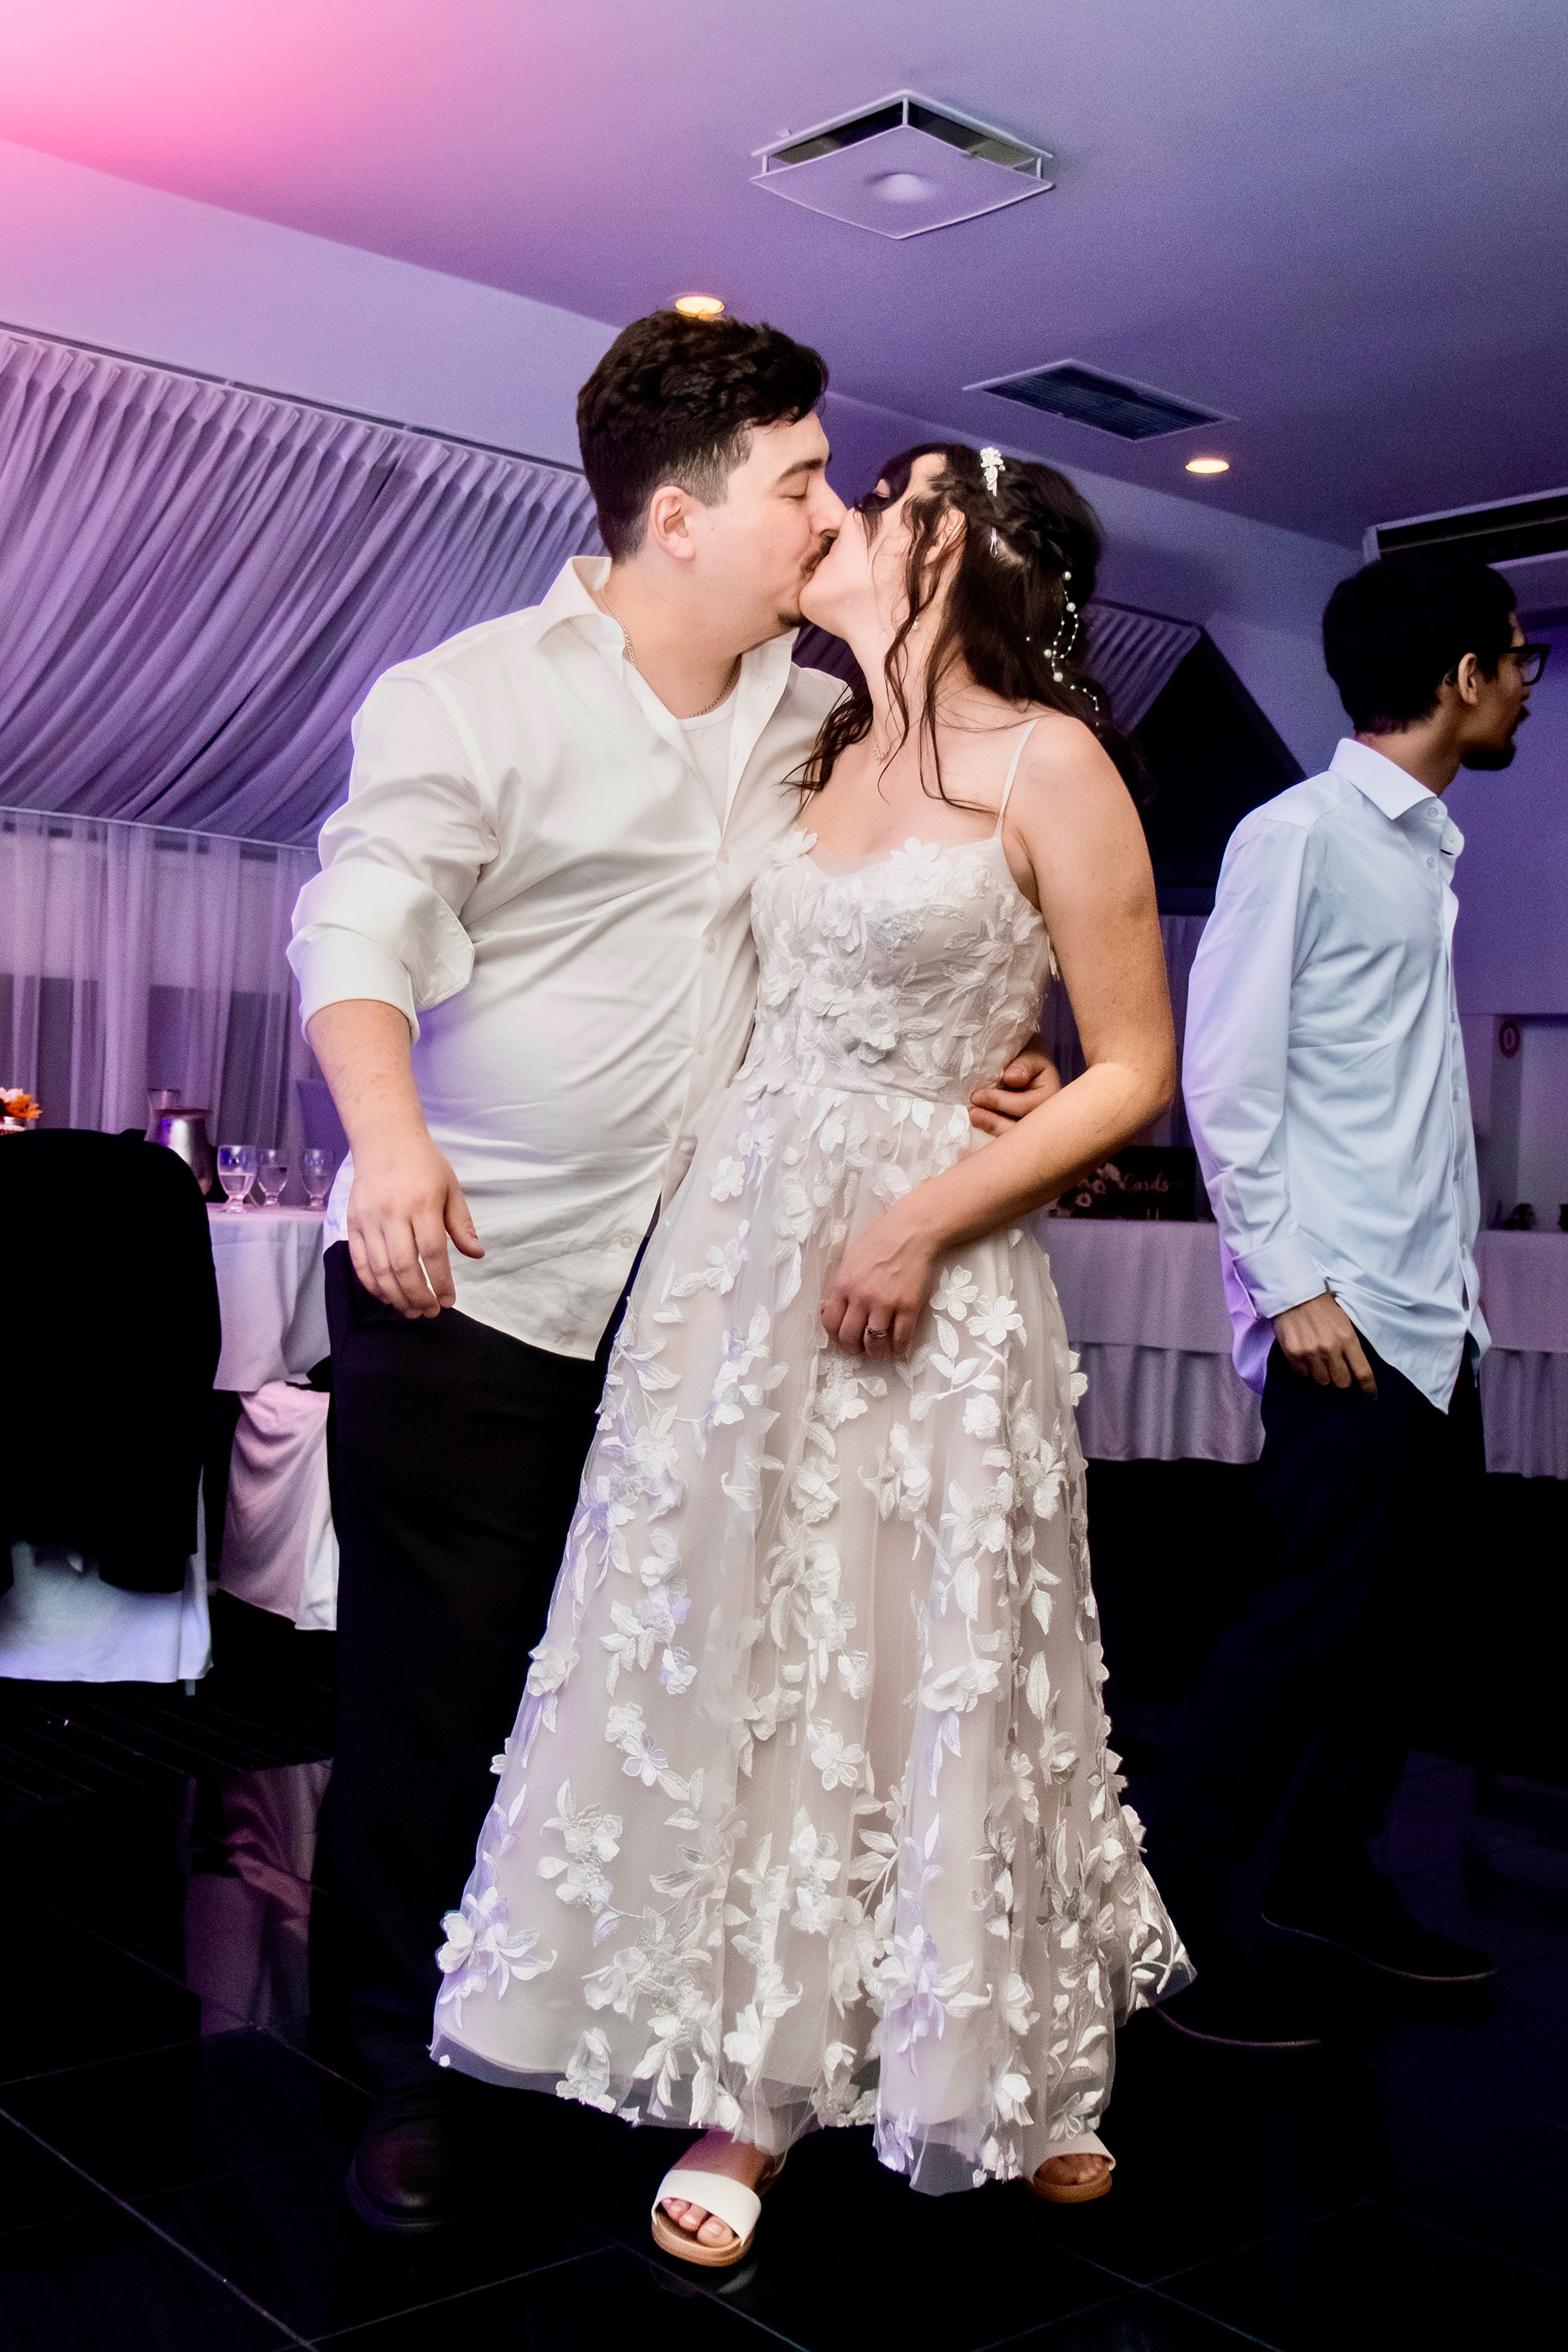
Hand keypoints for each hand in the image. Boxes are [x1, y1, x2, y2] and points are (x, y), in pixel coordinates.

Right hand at [346, 1132, 484, 1317]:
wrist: (384, 1140)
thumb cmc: (424, 1165)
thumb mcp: (451, 1189)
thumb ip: (461, 1224)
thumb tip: (476, 1254)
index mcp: (422, 1204)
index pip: (432, 1252)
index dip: (441, 1282)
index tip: (449, 1300)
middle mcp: (393, 1213)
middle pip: (404, 1266)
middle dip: (418, 1296)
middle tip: (430, 1312)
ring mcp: (369, 1220)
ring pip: (380, 1268)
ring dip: (396, 1295)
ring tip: (411, 1310)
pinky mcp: (353, 1224)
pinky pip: (359, 1261)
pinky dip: (372, 1284)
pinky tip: (387, 1296)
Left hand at [820, 1206, 939, 1359]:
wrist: (913, 1230)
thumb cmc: (881, 1238)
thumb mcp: (850, 1258)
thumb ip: (841, 1283)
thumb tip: (832, 1306)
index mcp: (843, 1284)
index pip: (829, 1321)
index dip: (833, 1336)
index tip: (841, 1339)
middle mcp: (861, 1298)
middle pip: (849, 1336)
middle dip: (852, 1349)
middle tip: (858, 1350)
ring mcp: (886, 1304)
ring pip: (874, 1343)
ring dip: (875, 1353)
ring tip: (879, 1353)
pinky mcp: (909, 1307)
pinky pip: (902, 1338)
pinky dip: (899, 1349)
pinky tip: (898, 1349)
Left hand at [968, 1040, 1061, 1136]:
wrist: (1026, 1075)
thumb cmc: (1028, 1064)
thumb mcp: (1030, 1057)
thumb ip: (1023, 1065)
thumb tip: (1012, 1078)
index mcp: (1053, 1097)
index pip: (1027, 1105)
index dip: (1000, 1102)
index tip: (976, 1096)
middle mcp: (1049, 1120)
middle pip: (1023, 1130)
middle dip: (995, 1123)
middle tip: (972, 1114)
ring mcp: (1037, 1133)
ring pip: (1016, 1142)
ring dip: (992, 1131)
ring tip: (973, 1118)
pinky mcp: (1024, 1141)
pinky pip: (1010, 1147)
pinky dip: (993, 1142)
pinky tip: (979, 1129)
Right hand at [1274, 1291, 1376, 1395]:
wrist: (1295, 1294)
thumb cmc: (1323, 1307)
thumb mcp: (1345, 1322)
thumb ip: (1350, 1344)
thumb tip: (1354, 1368)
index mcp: (1348, 1339)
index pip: (1363, 1372)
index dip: (1369, 1389)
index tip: (1371, 1397)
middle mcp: (1331, 1348)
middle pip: (1342, 1383)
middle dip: (1341, 1379)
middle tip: (1336, 1369)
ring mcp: (1311, 1352)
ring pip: (1322, 1381)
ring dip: (1322, 1374)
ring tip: (1318, 1359)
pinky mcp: (1293, 1354)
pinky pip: (1302, 1374)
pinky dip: (1305, 1369)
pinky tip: (1304, 1355)